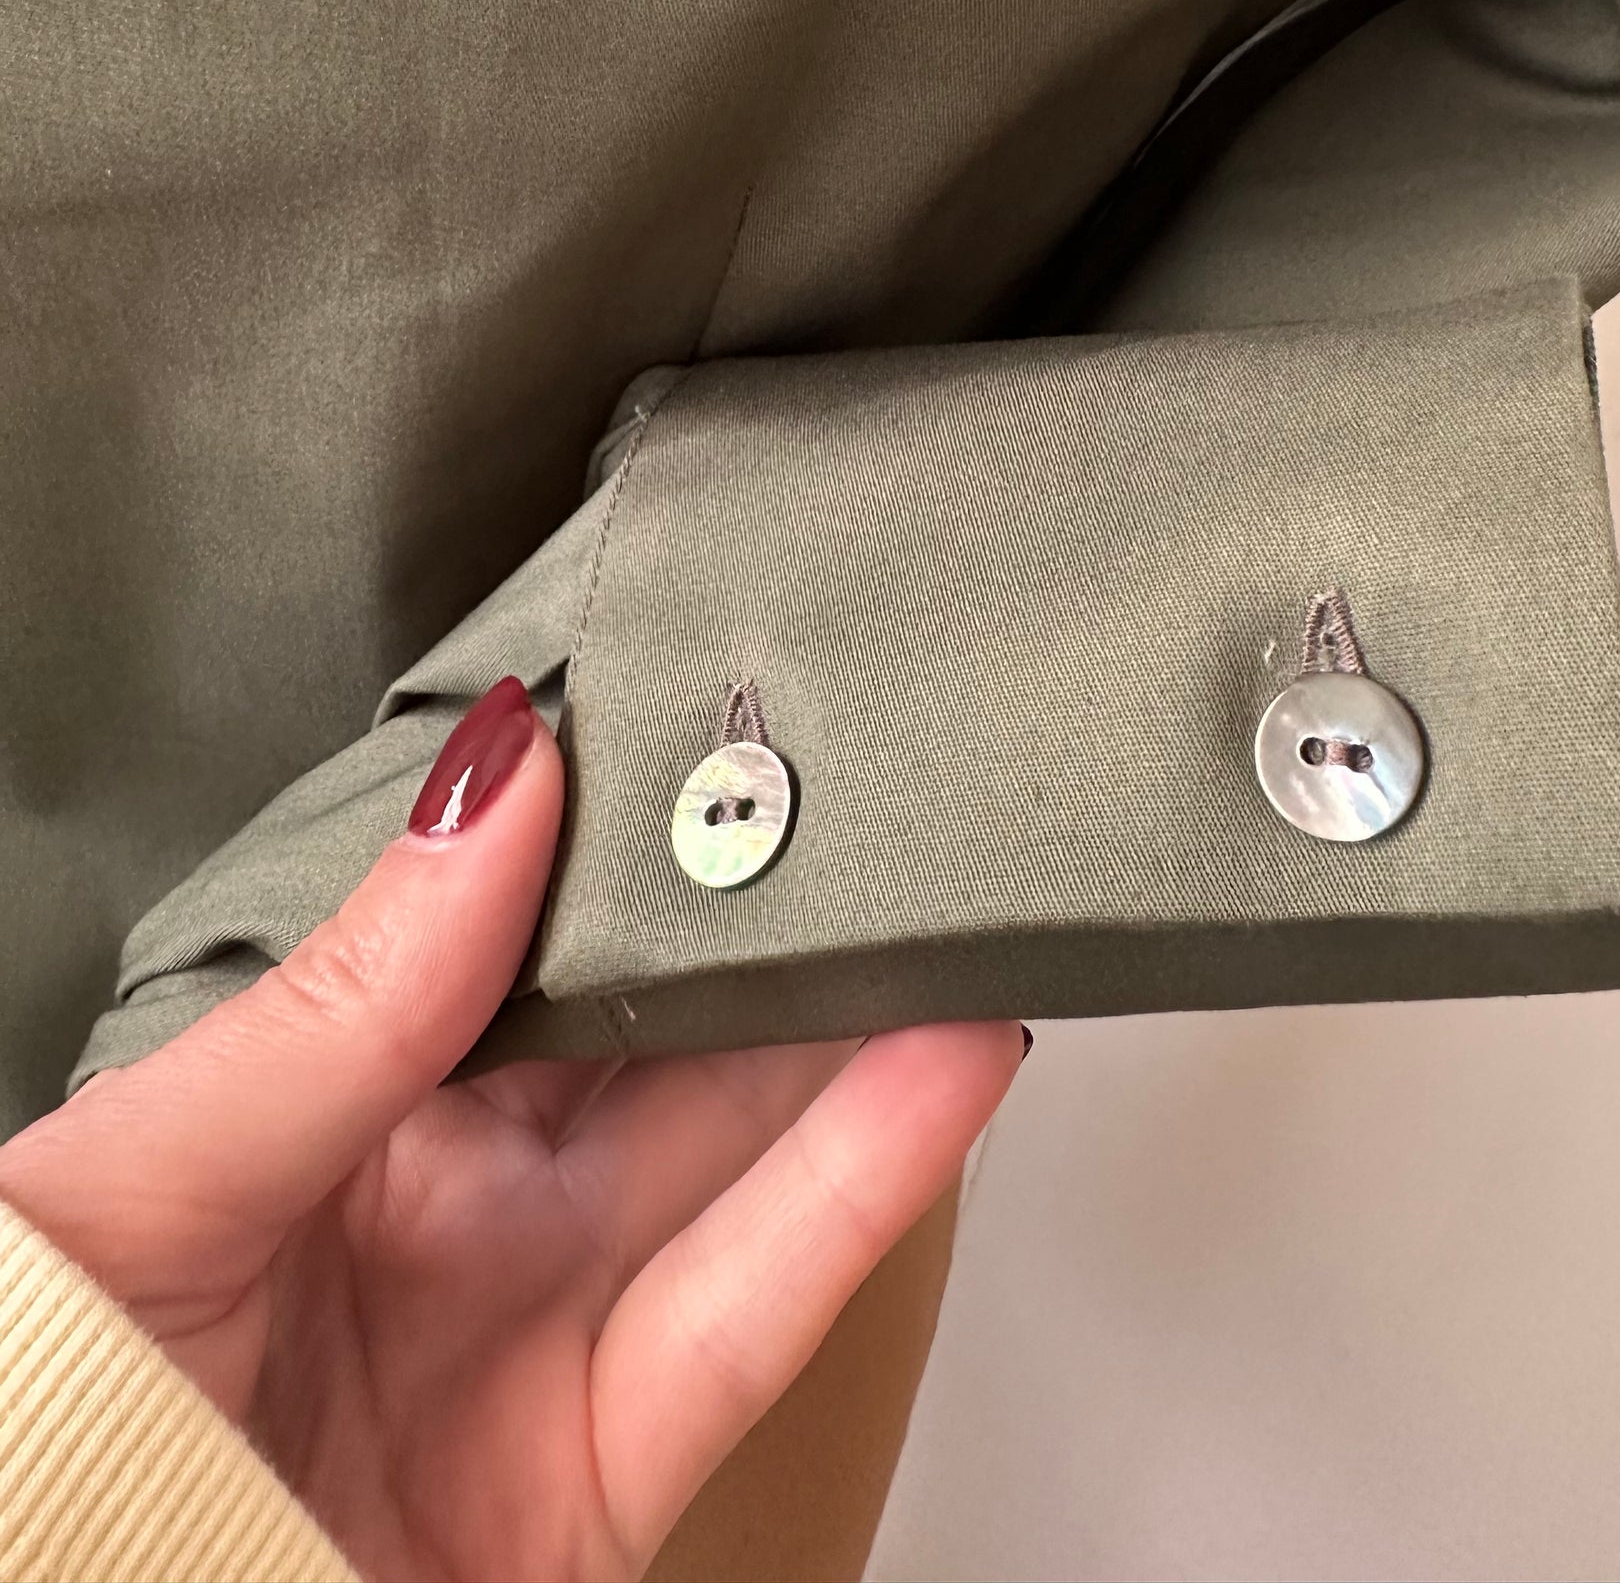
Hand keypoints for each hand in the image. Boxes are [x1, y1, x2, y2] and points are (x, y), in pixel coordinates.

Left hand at [0, 681, 1024, 1582]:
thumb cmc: (29, 1444)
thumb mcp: (142, 1180)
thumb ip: (340, 1000)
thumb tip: (497, 781)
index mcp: (312, 1120)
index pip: (497, 941)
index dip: (611, 835)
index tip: (711, 713)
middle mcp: (439, 1216)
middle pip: (640, 1037)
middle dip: (757, 913)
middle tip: (871, 782)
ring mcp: (528, 1343)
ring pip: (731, 1151)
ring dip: (854, 1023)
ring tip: (949, 894)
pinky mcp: (604, 1482)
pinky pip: (753, 1312)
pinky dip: (867, 1186)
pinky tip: (946, 1064)